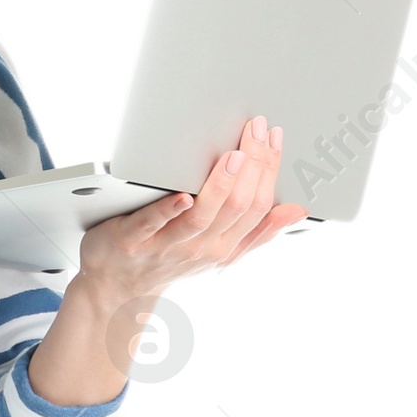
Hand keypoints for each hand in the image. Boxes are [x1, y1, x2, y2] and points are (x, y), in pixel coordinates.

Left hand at [75, 114, 308, 304]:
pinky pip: (154, 224)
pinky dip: (169, 209)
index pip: (258, 206)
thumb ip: (257, 231)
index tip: (274, 137)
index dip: (270, 169)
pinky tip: (182, 194)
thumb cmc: (170, 260)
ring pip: (202, 216)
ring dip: (220, 185)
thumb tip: (296, 211)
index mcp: (224, 246)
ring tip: (234, 156)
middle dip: (252, 164)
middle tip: (258, 130)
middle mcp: (201, 248)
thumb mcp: (221, 252)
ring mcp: (167, 245)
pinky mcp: (135, 240)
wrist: (120, 286)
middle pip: (236, 206)